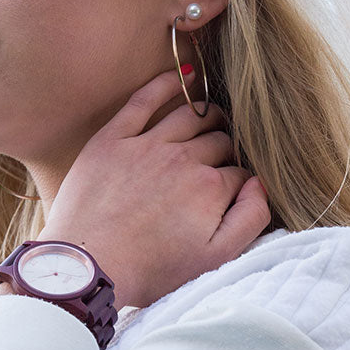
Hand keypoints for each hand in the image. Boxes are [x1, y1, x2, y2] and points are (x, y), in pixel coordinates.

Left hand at [38, 67, 272, 309]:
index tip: (235, 191)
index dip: (241, 182)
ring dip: (208, 114)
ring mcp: (146, 145)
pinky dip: (166, 85)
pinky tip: (183, 78)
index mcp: (210, 188)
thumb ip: (250, 219)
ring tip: (213, 118)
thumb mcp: (215, 260)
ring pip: (189, 116)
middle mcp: (182, 158)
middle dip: (228, 146)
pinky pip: (143, 100)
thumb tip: (261, 184)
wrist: (88, 268)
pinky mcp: (112, 139)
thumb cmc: (150, 271)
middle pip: (218, 140)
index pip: (240, 172)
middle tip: (225, 155)